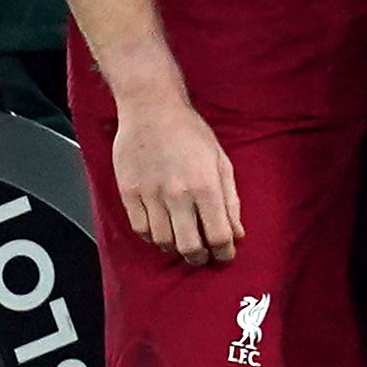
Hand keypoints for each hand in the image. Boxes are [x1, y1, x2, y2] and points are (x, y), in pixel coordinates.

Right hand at [112, 86, 244, 265]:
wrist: (151, 107)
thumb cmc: (190, 132)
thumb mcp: (220, 161)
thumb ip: (230, 200)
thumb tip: (237, 234)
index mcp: (206, 186)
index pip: (219, 236)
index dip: (225, 253)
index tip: (225, 255)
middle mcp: (178, 194)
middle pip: (190, 247)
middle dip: (201, 258)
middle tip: (203, 255)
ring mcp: (151, 195)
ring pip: (163, 242)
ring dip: (176, 248)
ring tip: (182, 241)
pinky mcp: (129, 192)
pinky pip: (141, 229)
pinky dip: (153, 236)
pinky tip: (161, 229)